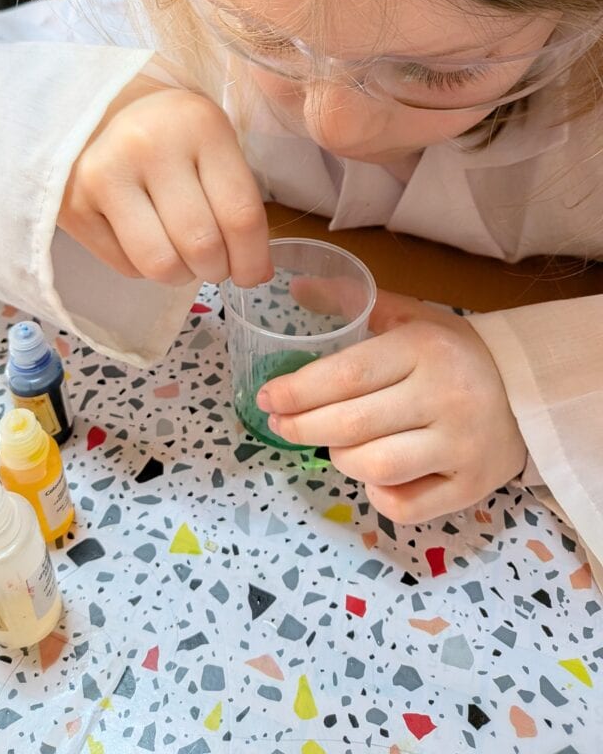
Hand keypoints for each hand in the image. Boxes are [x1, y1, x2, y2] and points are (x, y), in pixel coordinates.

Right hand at [59, 66, 272, 286]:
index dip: (252, 259)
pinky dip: (143, 268)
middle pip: (201, 245)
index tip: (253, 275)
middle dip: (216, 269)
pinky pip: (125, 266)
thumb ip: (237, 200)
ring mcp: (105, 175)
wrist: (99, 108)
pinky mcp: (73, 205)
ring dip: (180, 275)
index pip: (240, 215)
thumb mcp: (213, 142)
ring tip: (182, 258)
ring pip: (160, 264)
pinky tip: (145, 240)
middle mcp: (149, 146)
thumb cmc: (170, 131)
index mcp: (200, 125)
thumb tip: (255, 272)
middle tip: (214, 263)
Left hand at [257, 287, 527, 522]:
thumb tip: (295, 289)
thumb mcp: (409, 315)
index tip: (267, 398)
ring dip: (339, 459)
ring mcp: (460, 446)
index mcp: (425, 348)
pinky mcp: (471, 487)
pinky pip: (405, 506)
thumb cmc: (454, 351)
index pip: (346, 375)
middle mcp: (445, 397)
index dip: (297, 391)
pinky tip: (372, 475)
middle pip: (352, 426)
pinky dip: (376, 495)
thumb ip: (352, 301)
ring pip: (374, 468)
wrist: (527, 390)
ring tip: (333, 444)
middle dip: (301, 428)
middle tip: (279, 424)